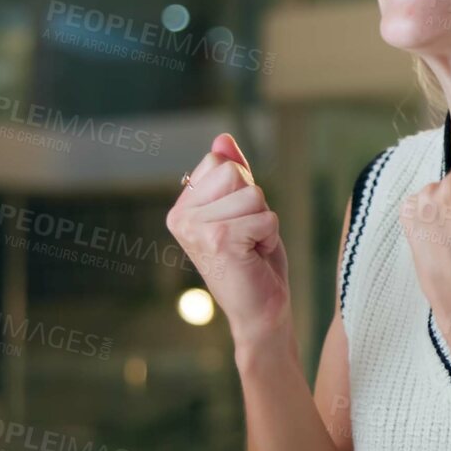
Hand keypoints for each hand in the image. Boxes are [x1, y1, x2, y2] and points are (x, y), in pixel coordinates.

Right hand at [166, 133, 290, 347]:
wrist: (260, 312)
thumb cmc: (253, 261)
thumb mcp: (244, 210)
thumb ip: (232, 174)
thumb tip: (223, 138)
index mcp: (182, 207)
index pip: (220, 162)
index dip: (242, 189)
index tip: (237, 222)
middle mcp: (180, 217)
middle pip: (235, 173)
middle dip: (254, 202)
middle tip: (247, 236)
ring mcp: (197, 228)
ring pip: (253, 193)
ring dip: (264, 220)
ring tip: (251, 247)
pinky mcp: (220, 240)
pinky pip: (266, 216)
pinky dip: (270, 235)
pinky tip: (255, 256)